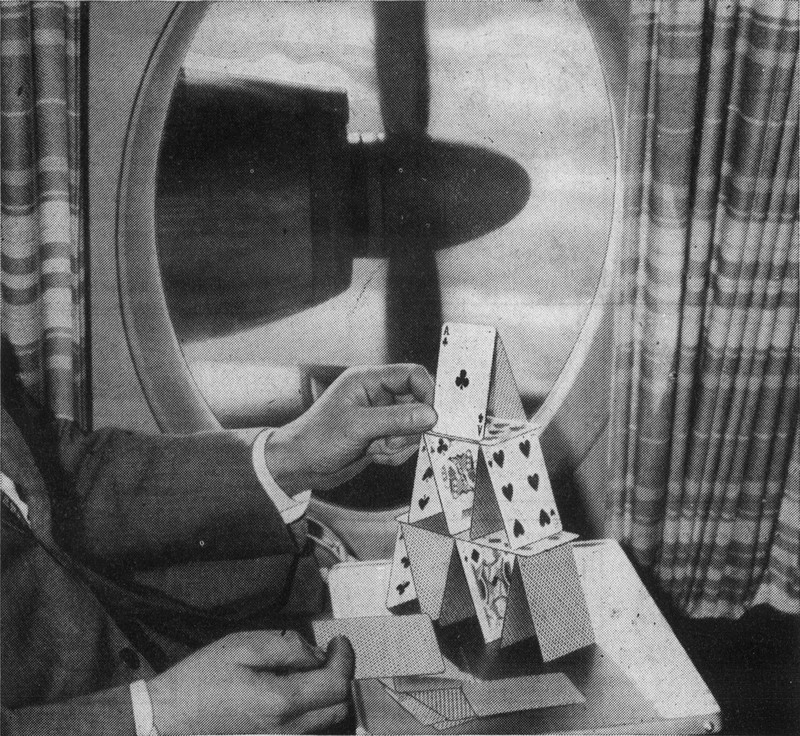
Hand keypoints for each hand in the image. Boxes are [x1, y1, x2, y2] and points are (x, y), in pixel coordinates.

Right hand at [148, 629, 353, 734]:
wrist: (169, 719)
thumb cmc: (202, 679)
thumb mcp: (243, 647)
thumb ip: (286, 648)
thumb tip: (315, 654)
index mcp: (280, 703)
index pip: (337, 684)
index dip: (345, 658)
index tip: (337, 641)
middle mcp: (287, 732)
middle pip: (339, 708)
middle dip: (340, 676)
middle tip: (327, 655)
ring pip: (327, 724)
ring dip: (329, 696)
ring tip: (311, 672)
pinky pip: (308, 732)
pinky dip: (314, 712)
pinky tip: (296, 693)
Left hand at [264, 364, 436, 490]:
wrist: (300, 466)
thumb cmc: (316, 438)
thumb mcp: (358, 426)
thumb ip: (397, 419)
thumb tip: (430, 414)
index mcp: (369, 380)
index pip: (412, 375)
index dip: (426, 393)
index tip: (432, 417)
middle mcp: (377, 395)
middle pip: (417, 403)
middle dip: (411, 426)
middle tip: (393, 438)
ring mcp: (380, 416)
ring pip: (414, 426)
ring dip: (401, 443)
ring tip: (376, 447)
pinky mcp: (382, 436)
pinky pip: (405, 443)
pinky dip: (395, 453)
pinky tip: (374, 455)